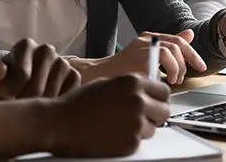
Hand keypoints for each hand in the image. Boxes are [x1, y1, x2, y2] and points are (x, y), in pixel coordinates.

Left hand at [0, 38, 80, 98]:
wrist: (18, 82)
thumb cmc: (4, 78)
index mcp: (26, 45)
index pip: (22, 74)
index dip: (11, 92)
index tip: (6, 95)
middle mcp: (47, 49)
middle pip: (37, 88)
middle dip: (25, 101)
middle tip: (18, 104)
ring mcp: (62, 62)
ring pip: (53, 94)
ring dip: (40, 106)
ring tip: (30, 106)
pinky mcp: (73, 75)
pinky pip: (69, 94)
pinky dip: (57, 104)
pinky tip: (46, 106)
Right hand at [45, 74, 170, 157]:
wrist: (61, 123)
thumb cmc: (78, 103)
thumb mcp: (107, 84)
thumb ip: (129, 86)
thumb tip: (144, 92)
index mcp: (133, 82)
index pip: (164, 91)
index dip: (158, 98)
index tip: (152, 103)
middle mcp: (138, 100)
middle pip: (164, 111)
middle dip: (155, 115)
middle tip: (142, 118)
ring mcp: (135, 122)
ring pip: (153, 129)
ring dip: (141, 129)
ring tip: (120, 126)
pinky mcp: (130, 143)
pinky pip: (138, 142)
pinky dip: (129, 141)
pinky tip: (113, 135)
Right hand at [95, 30, 206, 83]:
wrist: (99, 78)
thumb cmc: (122, 74)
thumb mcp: (149, 62)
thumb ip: (169, 49)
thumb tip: (189, 35)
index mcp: (149, 39)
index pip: (177, 40)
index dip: (192, 53)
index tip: (201, 66)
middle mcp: (146, 39)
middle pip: (178, 43)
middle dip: (189, 60)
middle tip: (187, 76)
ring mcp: (143, 45)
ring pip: (172, 49)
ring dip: (178, 67)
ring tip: (173, 80)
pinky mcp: (141, 54)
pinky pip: (165, 56)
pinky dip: (171, 69)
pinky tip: (166, 80)